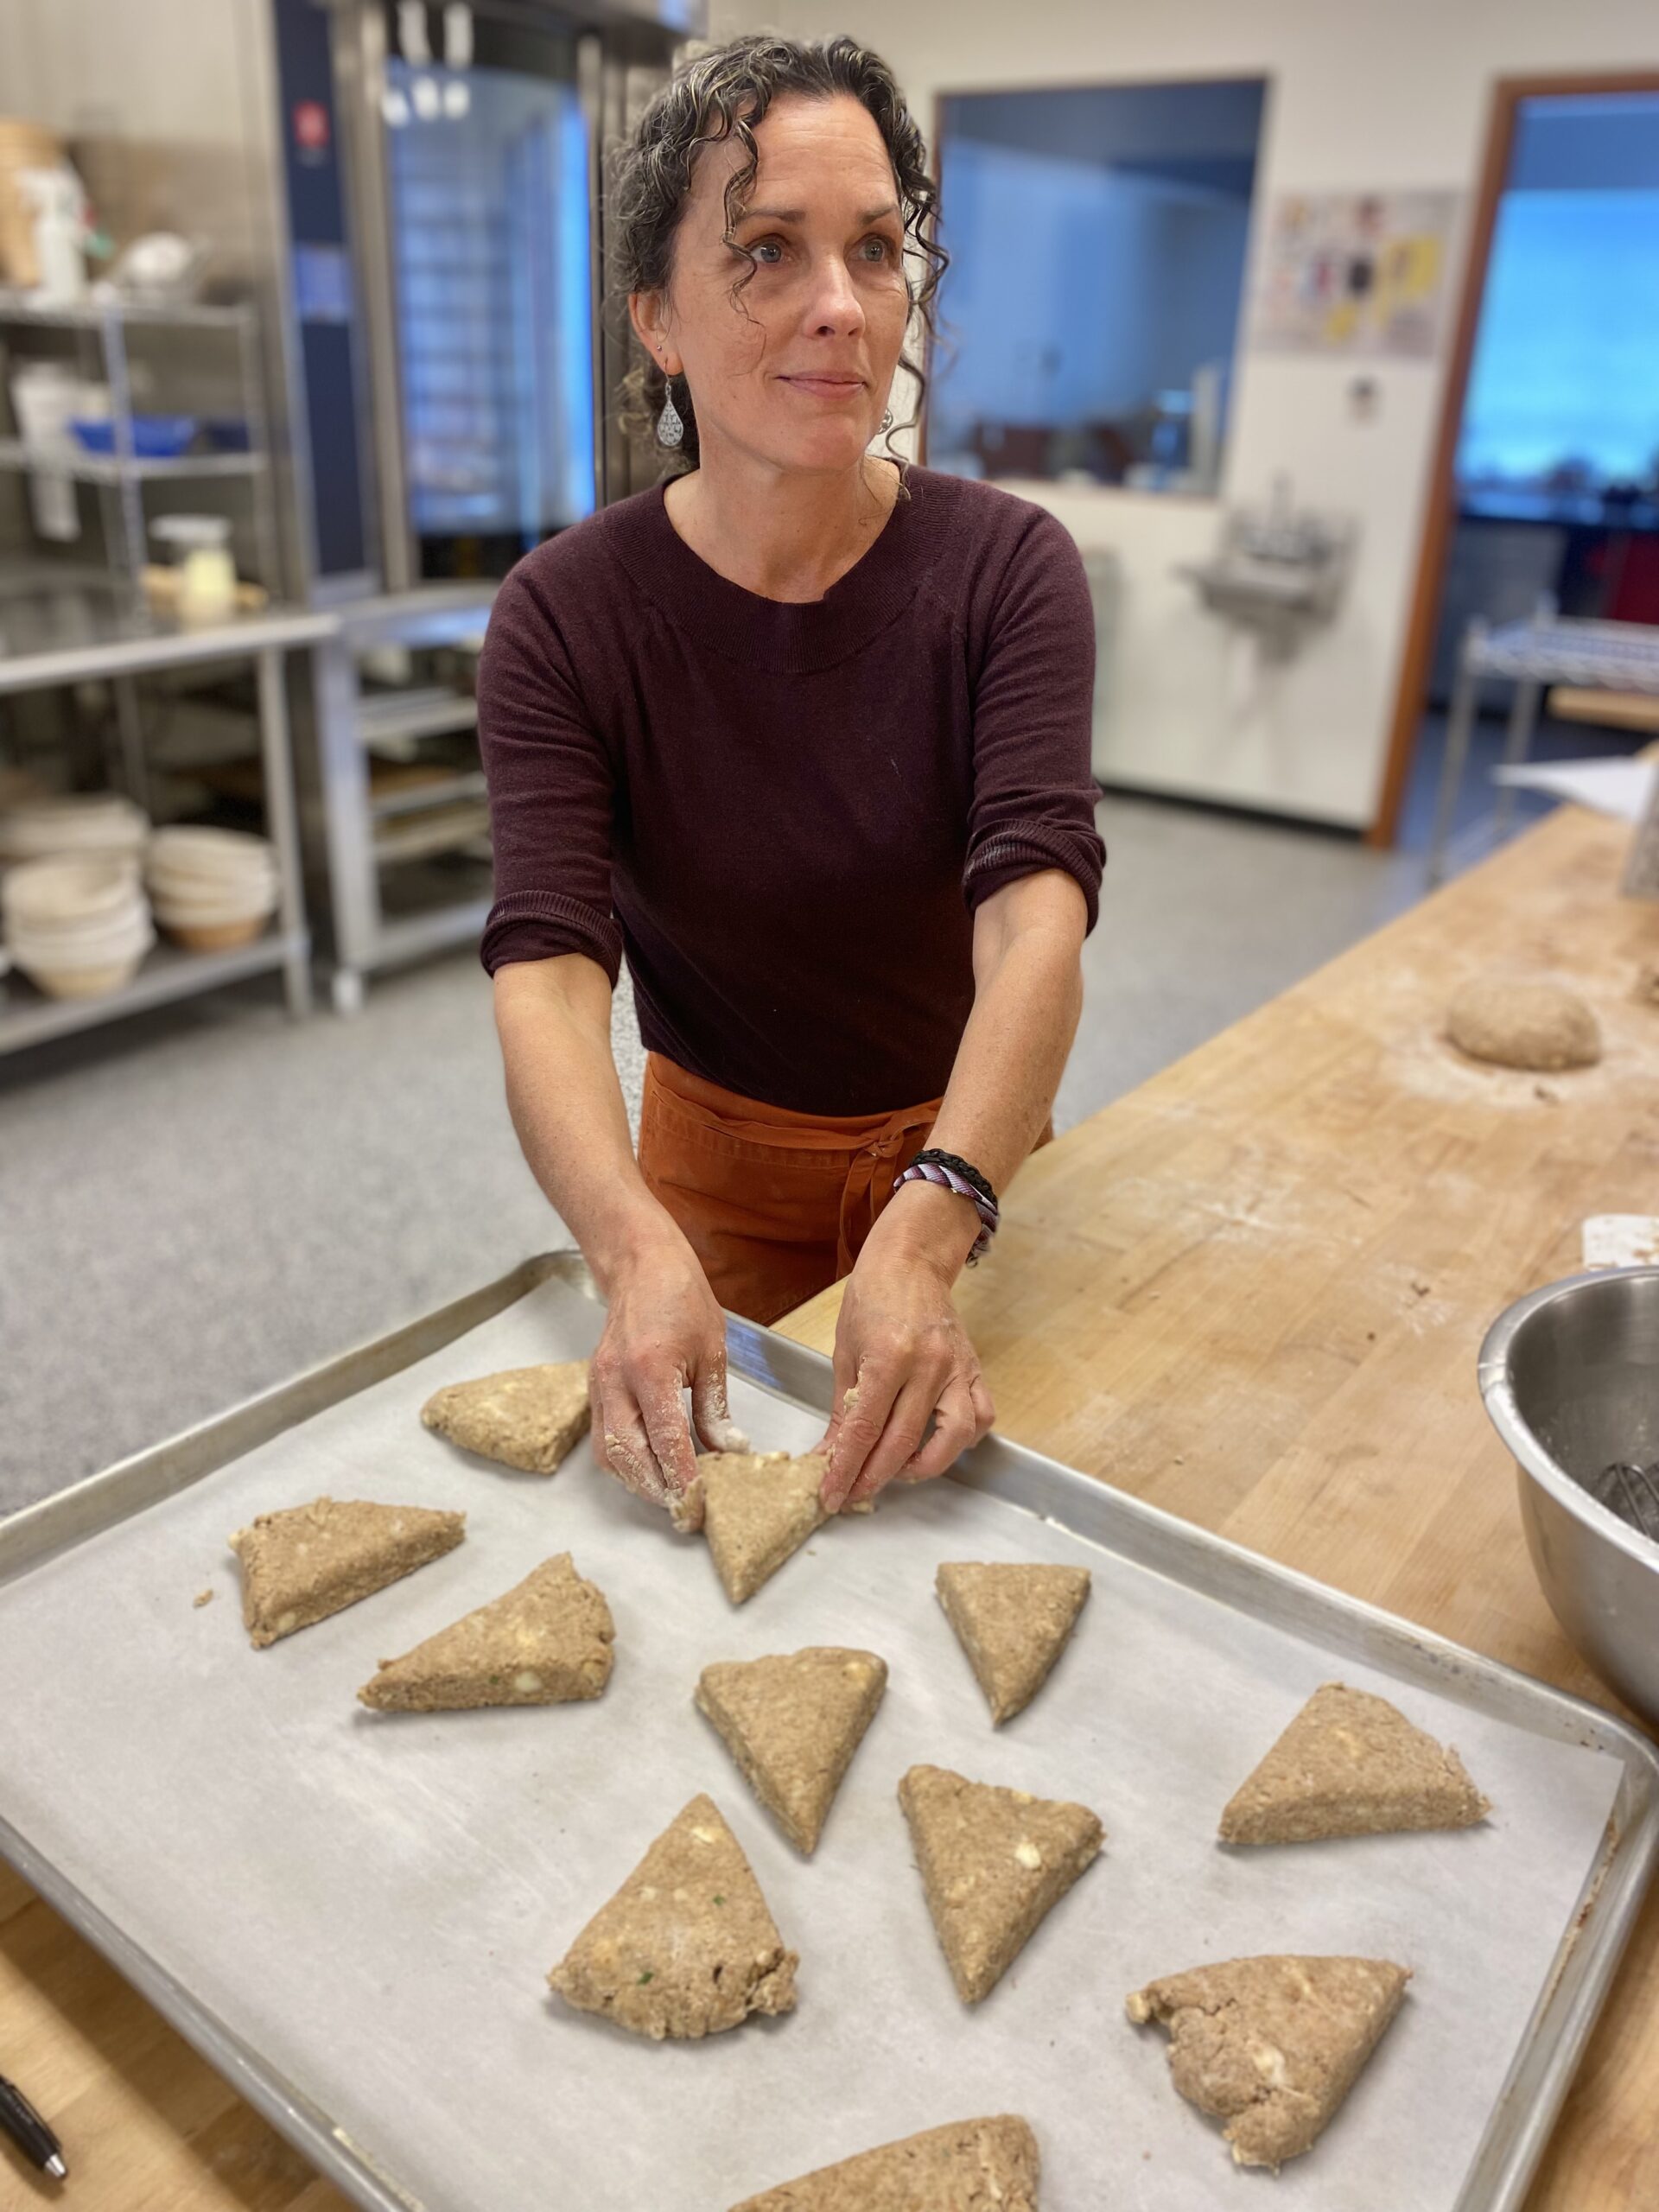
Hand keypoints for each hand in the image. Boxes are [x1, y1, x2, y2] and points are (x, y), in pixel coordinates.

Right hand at [589, 1225, 747, 1519]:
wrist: (641, 1266)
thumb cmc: (682, 1299)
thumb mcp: (713, 1351)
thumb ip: (714, 1407)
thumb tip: (728, 1450)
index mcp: (650, 1369)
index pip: (665, 1439)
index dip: (683, 1476)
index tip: (700, 1501)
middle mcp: (616, 1380)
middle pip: (629, 1455)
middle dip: (657, 1488)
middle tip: (685, 1509)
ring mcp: (599, 1384)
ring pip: (609, 1453)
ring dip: (638, 1480)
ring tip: (669, 1494)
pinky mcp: (594, 1387)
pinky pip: (602, 1437)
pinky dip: (623, 1461)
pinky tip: (649, 1468)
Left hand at [817, 1187, 994, 1511]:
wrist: (911, 1262)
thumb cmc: (871, 1298)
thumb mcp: (845, 1351)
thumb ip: (843, 1407)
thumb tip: (831, 1454)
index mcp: (889, 1357)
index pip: (865, 1429)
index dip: (846, 1468)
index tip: (831, 1494)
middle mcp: (928, 1366)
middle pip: (903, 1441)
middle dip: (874, 1477)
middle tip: (853, 1494)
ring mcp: (957, 1369)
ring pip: (954, 1438)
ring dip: (924, 1465)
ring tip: (898, 1470)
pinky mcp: (975, 1370)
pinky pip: (981, 1417)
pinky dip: (962, 1440)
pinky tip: (936, 1444)